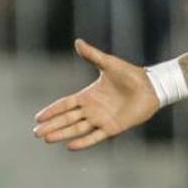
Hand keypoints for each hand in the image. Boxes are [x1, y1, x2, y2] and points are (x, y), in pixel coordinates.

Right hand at [33, 39, 160, 149]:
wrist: (152, 85)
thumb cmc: (131, 74)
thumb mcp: (109, 64)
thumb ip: (92, 55)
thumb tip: (77, 41)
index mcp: (89, 96)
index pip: (65, 105)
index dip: (52, 111)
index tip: (37, 118)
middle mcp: (92, 110)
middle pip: (67, 119)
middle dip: (52, 126)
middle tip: (36, 133)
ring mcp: (102, 119)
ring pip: (77, 129)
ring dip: (62, 134)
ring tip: (47, 139)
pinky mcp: (113, 127)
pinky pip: (95, 137)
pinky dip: (84, 142)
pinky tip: (70, 146)